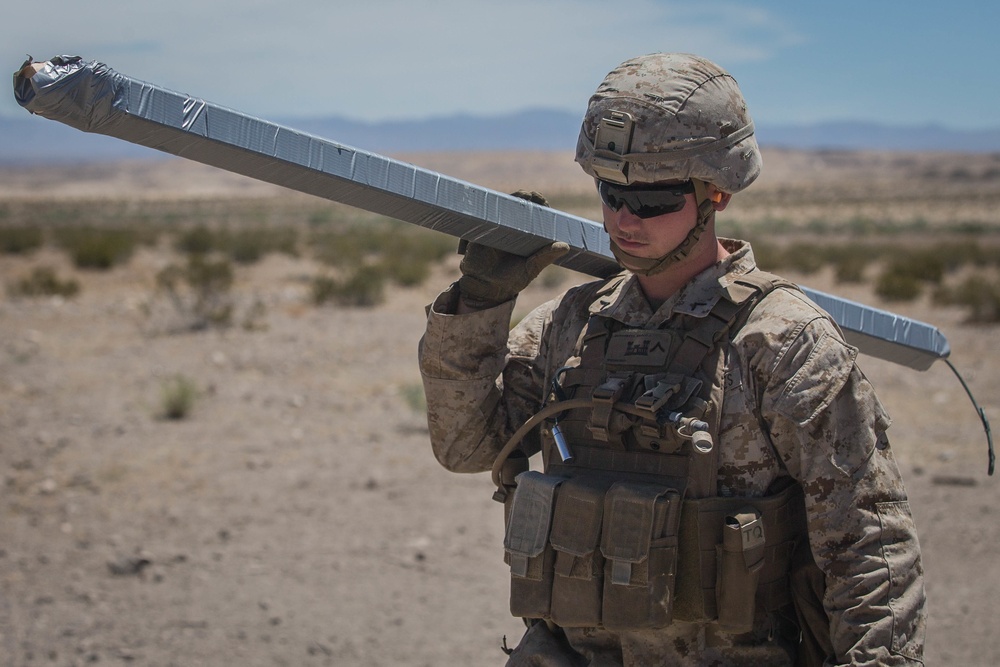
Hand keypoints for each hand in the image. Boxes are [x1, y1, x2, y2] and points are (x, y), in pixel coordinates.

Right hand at [457, 190, 568, 309]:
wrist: (485, 289)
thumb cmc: (511, 280)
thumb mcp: (531, 269)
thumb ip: (545, 257)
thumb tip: (565, 246)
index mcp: (527, 236)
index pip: (536, 216)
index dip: (540, 206)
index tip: (543, 201)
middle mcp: (513, 230)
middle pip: (520, 207)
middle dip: (526, 198)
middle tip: (531, 195)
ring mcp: (497, 229)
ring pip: (504, 208)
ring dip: (512, 199)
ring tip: (520, 195)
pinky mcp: (481, 232)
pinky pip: (486, 218)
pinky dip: (491, 209)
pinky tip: (498, 204)